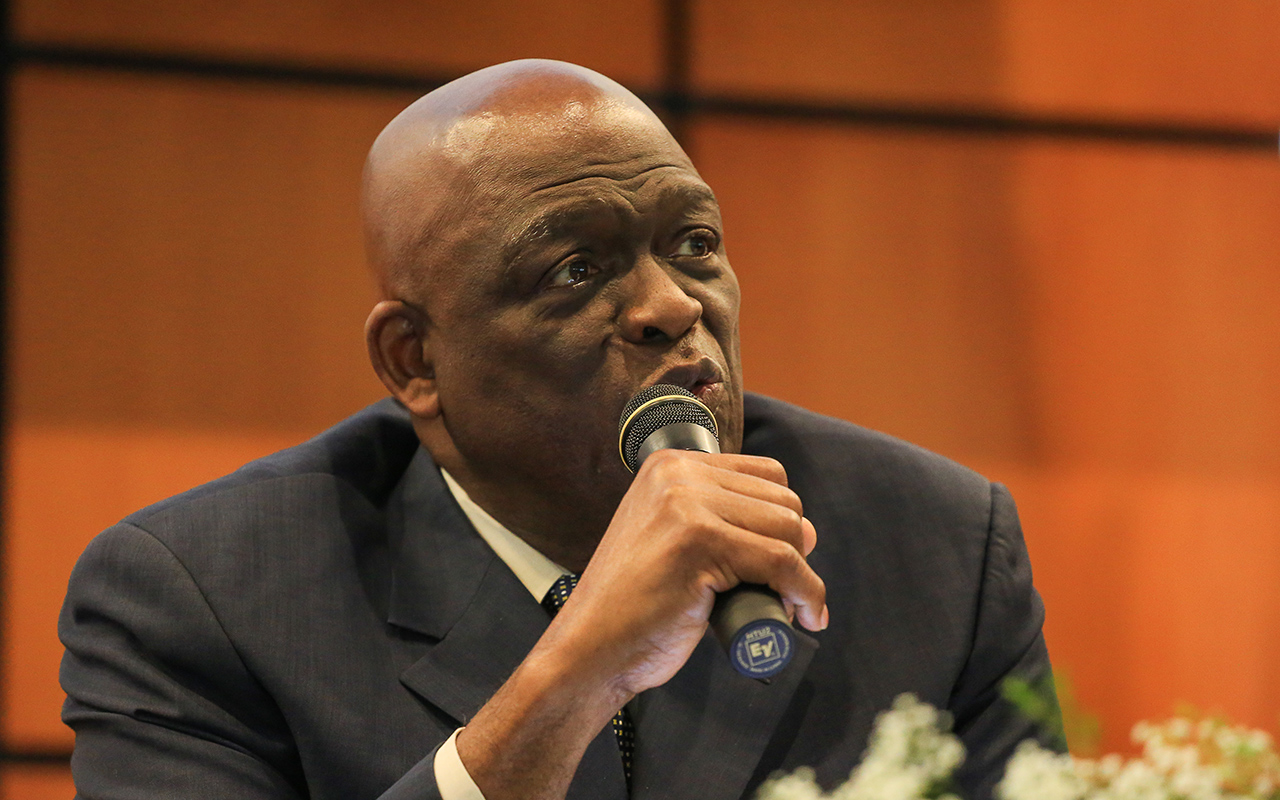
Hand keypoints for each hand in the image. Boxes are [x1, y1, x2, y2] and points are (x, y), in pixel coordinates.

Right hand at [456, 449, 826, 799]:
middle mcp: (678, 473)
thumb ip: (722, 521)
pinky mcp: (699, 541)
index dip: (781, 520)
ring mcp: (686, 505)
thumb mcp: (675, 540)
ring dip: (799, 575)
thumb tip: (806, 528)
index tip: (778, 561)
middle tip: (775, 589)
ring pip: (787, 530)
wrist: (591, 650)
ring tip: (779, 604)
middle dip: (792, 549)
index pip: (767, 473)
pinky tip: (805, 614)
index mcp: (670, 464)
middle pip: (783, 500)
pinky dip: (806, 593)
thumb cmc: (636, 607)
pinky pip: (783, 562)